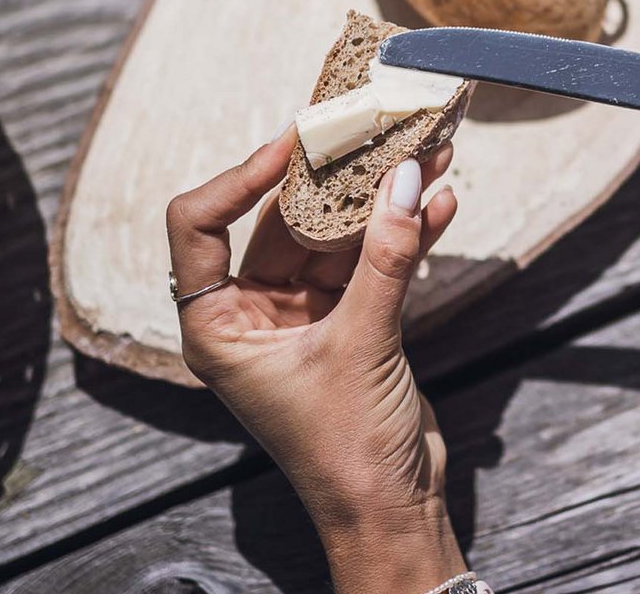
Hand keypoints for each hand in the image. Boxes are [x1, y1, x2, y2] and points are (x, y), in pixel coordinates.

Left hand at [167, 130, 465, 593]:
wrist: (393, 511)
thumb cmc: (346, 450)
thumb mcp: (362, 344)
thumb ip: (384, 259)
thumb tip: (404, 178)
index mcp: (218, 326)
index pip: (199, 225)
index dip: (238, 175)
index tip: (290, 142)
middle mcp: (253, 315)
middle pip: (280, 220)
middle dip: (333, 177)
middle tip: (370, 129)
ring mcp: (304, 317)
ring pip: (337, 236)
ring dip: (382, 200)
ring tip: (426, 152)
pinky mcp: (353, 324)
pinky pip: (374, 262)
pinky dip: (405, 235)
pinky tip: (440, 202)